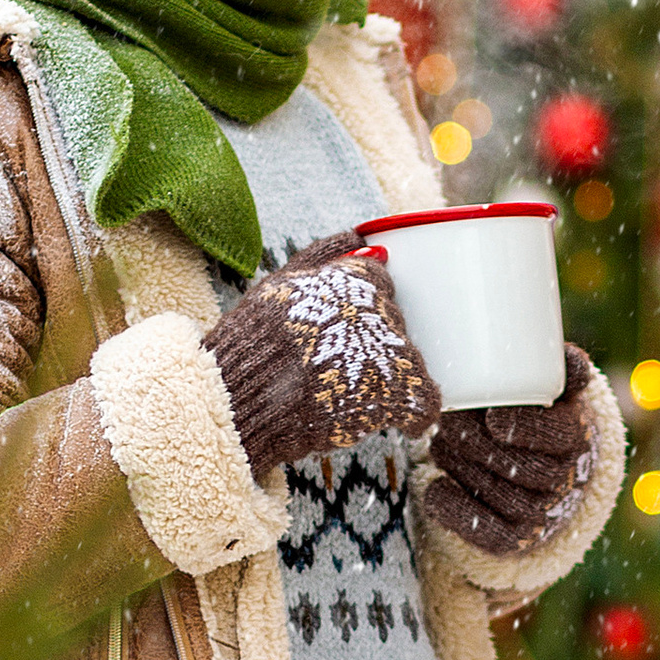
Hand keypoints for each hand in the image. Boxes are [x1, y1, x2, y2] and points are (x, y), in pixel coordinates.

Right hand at [202, 233, 440, 470]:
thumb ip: (322, 255)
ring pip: (409, 362)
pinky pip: (422, 403)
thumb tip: (359, 234)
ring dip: (390, 378)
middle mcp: (374, 309)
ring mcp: (384, 352)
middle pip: (393, 323)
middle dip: (373, 344)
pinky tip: (405, 424)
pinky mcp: (390, 396)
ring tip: (357, 395)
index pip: (379, 283)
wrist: (238, 399)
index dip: (362, 309)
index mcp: (350, 278)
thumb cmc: (251, 344)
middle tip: (341, 368)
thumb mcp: (278, 283)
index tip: (345, 330)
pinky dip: (417, 416)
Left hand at [425, 343, 598, 554]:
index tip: (494, 417)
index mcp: (576, 437)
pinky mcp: (513, 539)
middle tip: (446, 422)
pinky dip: (455, 509)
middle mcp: (564, 481)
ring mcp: (540, 515)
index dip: (528, 429)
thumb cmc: (536, 416)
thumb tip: (564, 354)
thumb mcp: (554, 391)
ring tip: (439, 442)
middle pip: (521, 467)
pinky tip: (435, 487)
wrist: (541, 474)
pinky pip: (484, 533)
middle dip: (478, 444)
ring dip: (461, 467)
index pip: (559, 434)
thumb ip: (561, 369)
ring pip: (498, 495)